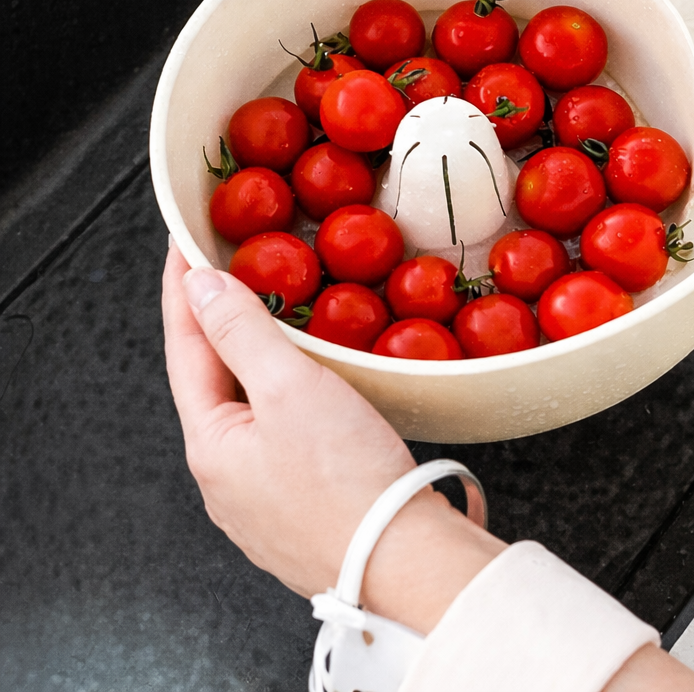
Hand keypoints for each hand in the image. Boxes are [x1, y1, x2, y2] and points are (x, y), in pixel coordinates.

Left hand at [164, 245, 693, 688]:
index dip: (183, 288)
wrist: (401, 561)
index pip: (185, 345)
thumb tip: (202, 286)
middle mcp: (226, 475)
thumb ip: (243, 331)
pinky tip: (315, 384)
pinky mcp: (300, 505)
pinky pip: (281, 433)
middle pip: (213, 379)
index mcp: (211, 444)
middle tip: (228, 271)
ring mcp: (261, 496)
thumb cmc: (346, 481)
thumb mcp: (290, 387)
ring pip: (251, 407)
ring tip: (272, 317)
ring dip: (256, 358)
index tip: (182, 243)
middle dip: (219, 323)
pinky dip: (288, 394)